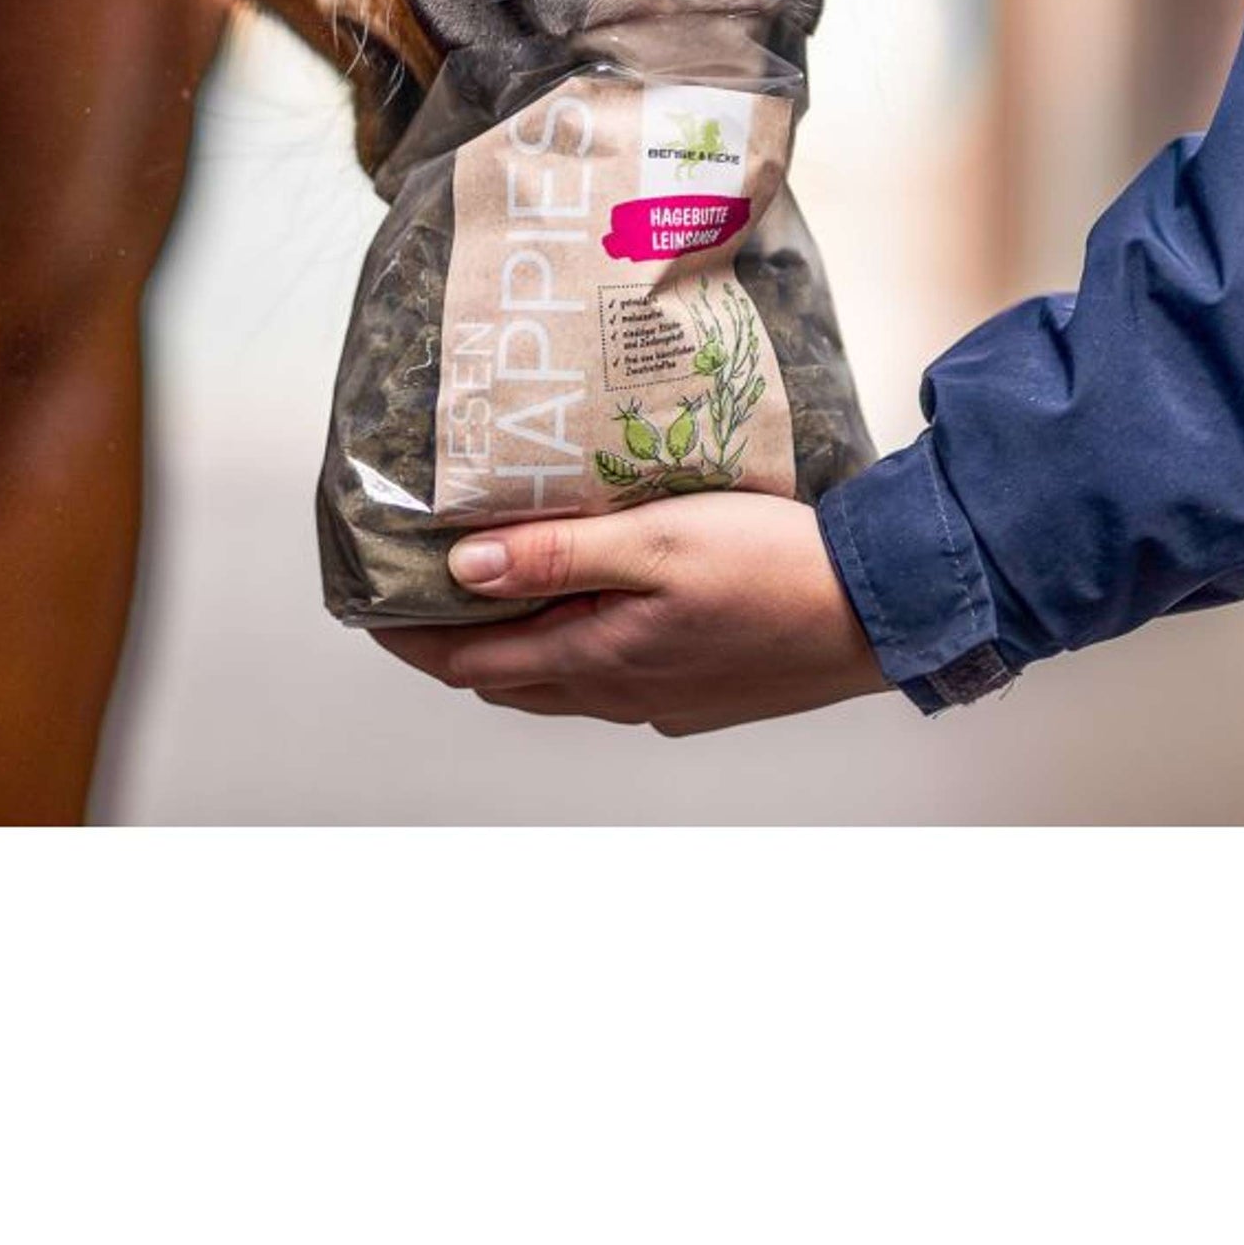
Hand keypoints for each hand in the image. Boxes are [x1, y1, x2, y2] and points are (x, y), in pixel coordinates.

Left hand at [372, 493, 890, 734]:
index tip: (367, 602)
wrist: (876, 614)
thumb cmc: (771, 568)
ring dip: (514, 647)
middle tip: (419, 590)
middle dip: (451, 642)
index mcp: (594, 659)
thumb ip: (555, 553)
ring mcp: (660, 704)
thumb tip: (461, 568)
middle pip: (503, 678)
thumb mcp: (653, 541)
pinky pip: (611, 680)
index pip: (466, 660)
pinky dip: (576, 649)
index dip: (407, 635)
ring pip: (558, 683)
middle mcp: (616, 695)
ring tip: (497, 591)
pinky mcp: (698, 698)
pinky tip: (599, 607)